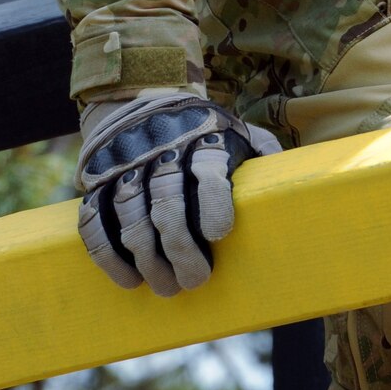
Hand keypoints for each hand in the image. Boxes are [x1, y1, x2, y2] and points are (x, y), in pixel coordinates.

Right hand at [75, 89, 278, 296]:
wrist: (143, 101)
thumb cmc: (205, 132)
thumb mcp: (238, 130)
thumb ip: (262, 153)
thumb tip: (295, 183)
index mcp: (203, 137)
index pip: (207, 167)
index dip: (212, 200)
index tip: (218, 233)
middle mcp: (162, 149)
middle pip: (167, 201)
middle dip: (180, 247)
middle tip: (195, 280)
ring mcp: (127, 166)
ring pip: (131, 216)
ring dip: (148, 259)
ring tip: (167, 288)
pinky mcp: (98, 182)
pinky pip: (95, 221)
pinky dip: (108, 255)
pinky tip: (129, 279)